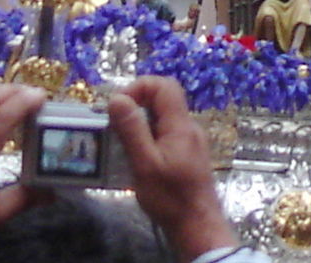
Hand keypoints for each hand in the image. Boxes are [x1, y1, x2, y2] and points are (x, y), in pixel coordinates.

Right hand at [109, 76, 237, 262]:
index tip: (118, 106)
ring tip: (119, 142)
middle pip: (164, 100)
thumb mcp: (145, 164)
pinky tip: (134, 156)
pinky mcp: (186, 154)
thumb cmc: (170, 197)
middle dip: (136, 105)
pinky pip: (166, 134)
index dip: (140, 87)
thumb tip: (117, 98)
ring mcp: (189, 140)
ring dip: (140, 123)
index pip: (165, 86)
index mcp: (180, 125)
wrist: (196, 224)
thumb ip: (132, 130)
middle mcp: (188, 127)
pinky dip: (148, 137)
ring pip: (163, 118)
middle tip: (114, 124)